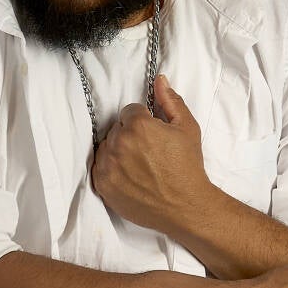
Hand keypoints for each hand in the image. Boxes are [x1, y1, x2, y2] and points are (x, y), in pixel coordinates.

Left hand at [92, 74, 209, 233]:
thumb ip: (170, 101)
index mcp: (137, 126)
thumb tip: (159, 80)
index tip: (153, 136)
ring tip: (140, 165)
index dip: (144, 122)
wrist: (185, 206)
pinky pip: (99, 167)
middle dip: (130, 136)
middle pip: (117, 129)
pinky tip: (130, 176)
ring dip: (118, 152)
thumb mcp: (187, 128)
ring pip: (106, 147)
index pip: (129, 112)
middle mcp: (118, 144)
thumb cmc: (188, 167)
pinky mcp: (103, 185)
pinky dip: (111, 169)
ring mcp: (108, 166)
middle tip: (149, 153)